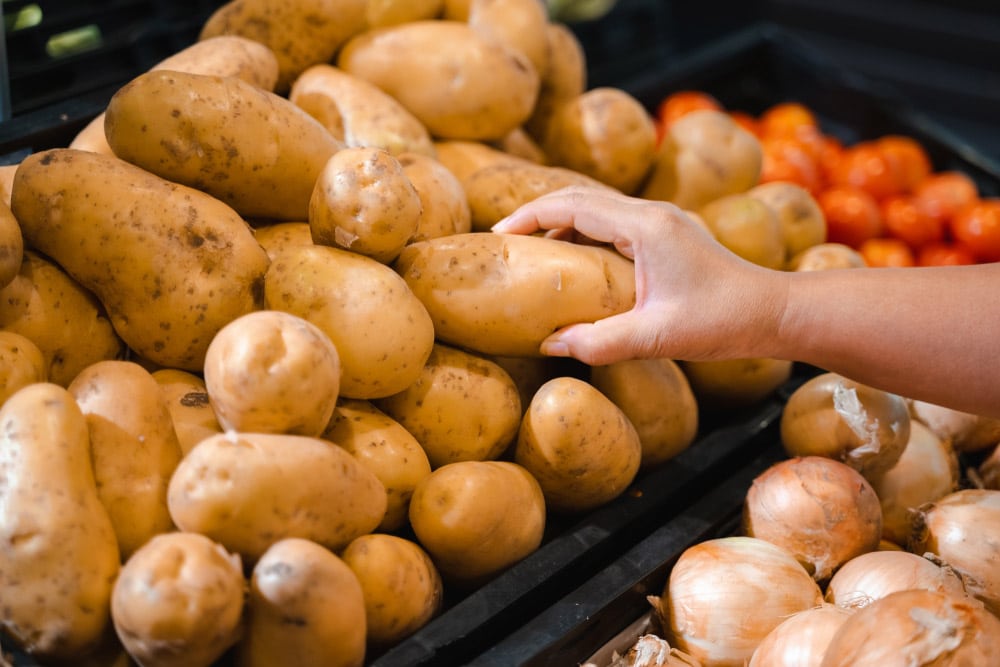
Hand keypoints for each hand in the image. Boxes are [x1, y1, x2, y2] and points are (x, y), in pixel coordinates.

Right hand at [492, 186, 786, 364]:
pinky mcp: (668, 235)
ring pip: (597, 209)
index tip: (500, 235)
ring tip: (533, 255)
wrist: (775, 312)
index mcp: (645, 226)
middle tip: (507, 242)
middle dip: (538, 215)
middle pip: (579, 197)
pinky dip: (585, 236)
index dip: (530, 216)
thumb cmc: (724, 321)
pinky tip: (575, 266)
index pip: (572, 204)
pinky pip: (613, 224)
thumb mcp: (657, 337)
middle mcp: (652, 214)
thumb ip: (599, 342)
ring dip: (562, 225)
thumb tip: (550, 344)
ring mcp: (662, 221)